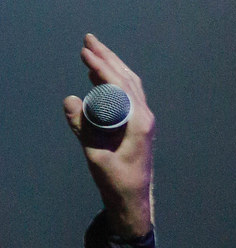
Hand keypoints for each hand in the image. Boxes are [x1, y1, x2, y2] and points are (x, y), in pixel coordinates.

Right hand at [63, 34, 154, 237]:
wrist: (133, 199)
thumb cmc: (117, 181)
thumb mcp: (95, 154)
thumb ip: (83, 127)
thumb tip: (70, 100)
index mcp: (138, 123)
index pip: (120, 85)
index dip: (101, 67)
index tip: (86, 53)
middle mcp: (145, 117)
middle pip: (127, 79)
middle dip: (107, 58)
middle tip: (89, 40)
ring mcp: (144, 121)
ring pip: (130, 85)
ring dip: (113, 66)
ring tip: (94, 51)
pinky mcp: (139, 125)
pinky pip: (129, 96)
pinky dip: (115, 81)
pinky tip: (101, 76)